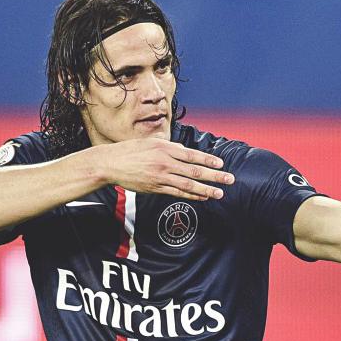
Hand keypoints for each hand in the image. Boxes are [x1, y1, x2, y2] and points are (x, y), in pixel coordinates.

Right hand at [99, 138, 234, 200]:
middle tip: (229, 179)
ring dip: (205, 190)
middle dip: (214, 176)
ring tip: (219, 193)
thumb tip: (184, 151)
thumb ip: (169, 147)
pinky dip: (191, 196)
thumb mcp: (151, 142)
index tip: (221, 164)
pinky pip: (177, 193)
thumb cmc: (130, 151)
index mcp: (165, 148)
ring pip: (188, 184)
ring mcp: (161, 177)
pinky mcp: (155, 188)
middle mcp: (165, 163)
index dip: (208, 160)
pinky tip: (202, 198)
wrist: (111, 163)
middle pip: (194, 170)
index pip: (192, 155)